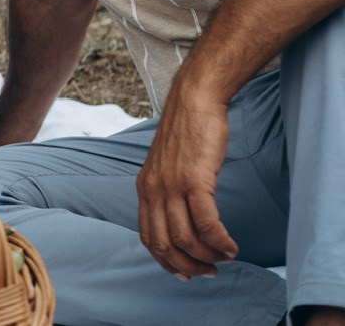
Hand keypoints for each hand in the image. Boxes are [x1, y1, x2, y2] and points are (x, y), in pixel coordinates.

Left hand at [136, 93, 236, 279]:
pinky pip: (206, 223)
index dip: (165, 261)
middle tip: (209, 272)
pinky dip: (220, 241)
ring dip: (207, 255)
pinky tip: (231, 245)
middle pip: (164, 244)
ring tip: (225, 258)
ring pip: (185, 238)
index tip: (184, 273)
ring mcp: (171, 185)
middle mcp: (152, 190)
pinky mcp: (194, 180)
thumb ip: (167, 191)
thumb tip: (180, 218)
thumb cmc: (186, 133)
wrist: (193, 102)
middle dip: (187, 265)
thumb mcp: (166, 166)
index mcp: (144, 188)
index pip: (147, 236)